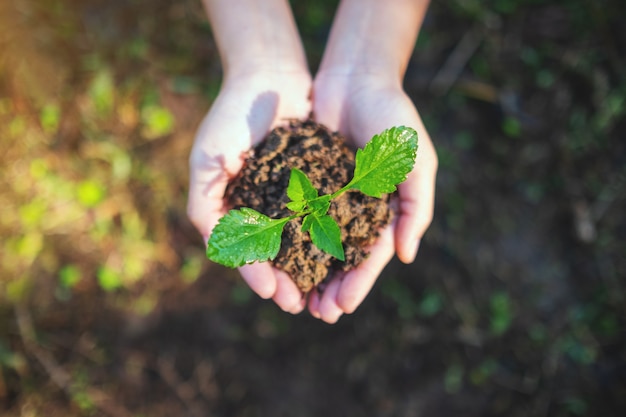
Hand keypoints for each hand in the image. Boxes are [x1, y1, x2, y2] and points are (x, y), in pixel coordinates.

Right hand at [187, 70, 311, 312]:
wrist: (269, 76)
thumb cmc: (232, 117)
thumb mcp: (208, 160)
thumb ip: (205, 205)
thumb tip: (217, 249)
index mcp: (232, 208)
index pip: (243, 252)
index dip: (255, 274)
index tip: (271, 292)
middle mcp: (261, 208)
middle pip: (273, 255)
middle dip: (284, 281)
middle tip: (299, 304)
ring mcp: (289, 198)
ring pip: (299, 244)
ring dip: (307, 270)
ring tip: (321, 292)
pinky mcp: (315, 185)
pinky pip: (322, 217)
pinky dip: (327, 239)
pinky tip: (339, 256)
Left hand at [309, 72, 437, 322]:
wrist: (357, 78)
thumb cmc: (394, 117)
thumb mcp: (416, 161)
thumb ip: (416, 208)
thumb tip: (406, 256)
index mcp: (385, 209)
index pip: (372, 255)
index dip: (359, 282)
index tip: (343, 306)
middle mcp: (356, 208)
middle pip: (342, 257)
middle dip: (331, 287)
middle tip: (317, 315)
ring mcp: (329, 196)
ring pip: (316, 243)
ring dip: (308, 273)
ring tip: (296, 300)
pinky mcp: (305, 181)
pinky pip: (294, 214)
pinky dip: (287, 238)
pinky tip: (276, 259)